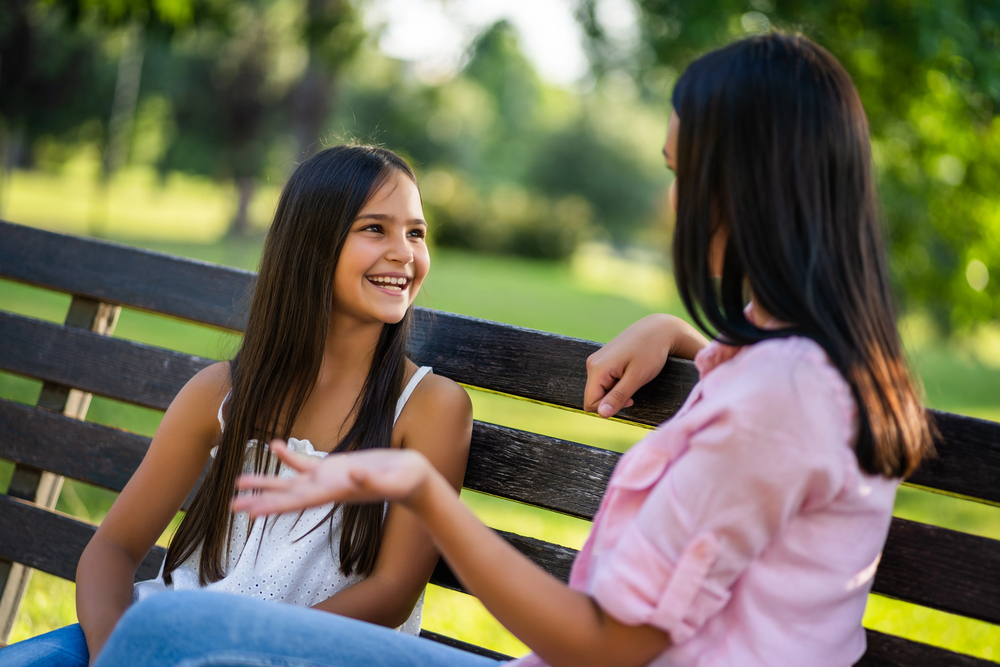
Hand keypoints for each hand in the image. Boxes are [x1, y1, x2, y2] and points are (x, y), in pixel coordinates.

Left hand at [232, 440, 432, 517]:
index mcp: (335, 493)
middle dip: (260, 499)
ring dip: (266, 482)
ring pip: (290, 482)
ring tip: (240, 482)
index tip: (250, 512)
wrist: (413, 478)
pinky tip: (274, 446)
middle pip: (286, 496)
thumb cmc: (405, 482)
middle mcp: (326, 489)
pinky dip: (289, 456)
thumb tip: (352, 475)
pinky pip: (305, 463)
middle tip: (232, 505)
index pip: (297, 502)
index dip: (273, 506)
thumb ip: (371, 481)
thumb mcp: (390, 481)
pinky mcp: (334, 466)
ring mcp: (328, 478)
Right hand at [584, 314, 708, 417]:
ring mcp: (597, 361)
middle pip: (594, 397)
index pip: (590, 403)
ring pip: (600, 389)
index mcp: (597, 369)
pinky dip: (616, 383)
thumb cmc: (650, 352)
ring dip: (616, 391)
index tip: (630, 399)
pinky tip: (629, 373)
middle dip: (613, 399)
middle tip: (633, 388)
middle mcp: (592, 364)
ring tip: (633, 378)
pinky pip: (604, 381)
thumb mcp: (636, 378)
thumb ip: (618, 396)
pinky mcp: (603, 360)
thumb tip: (602, 414)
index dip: (609, 407)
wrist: (658, 329)